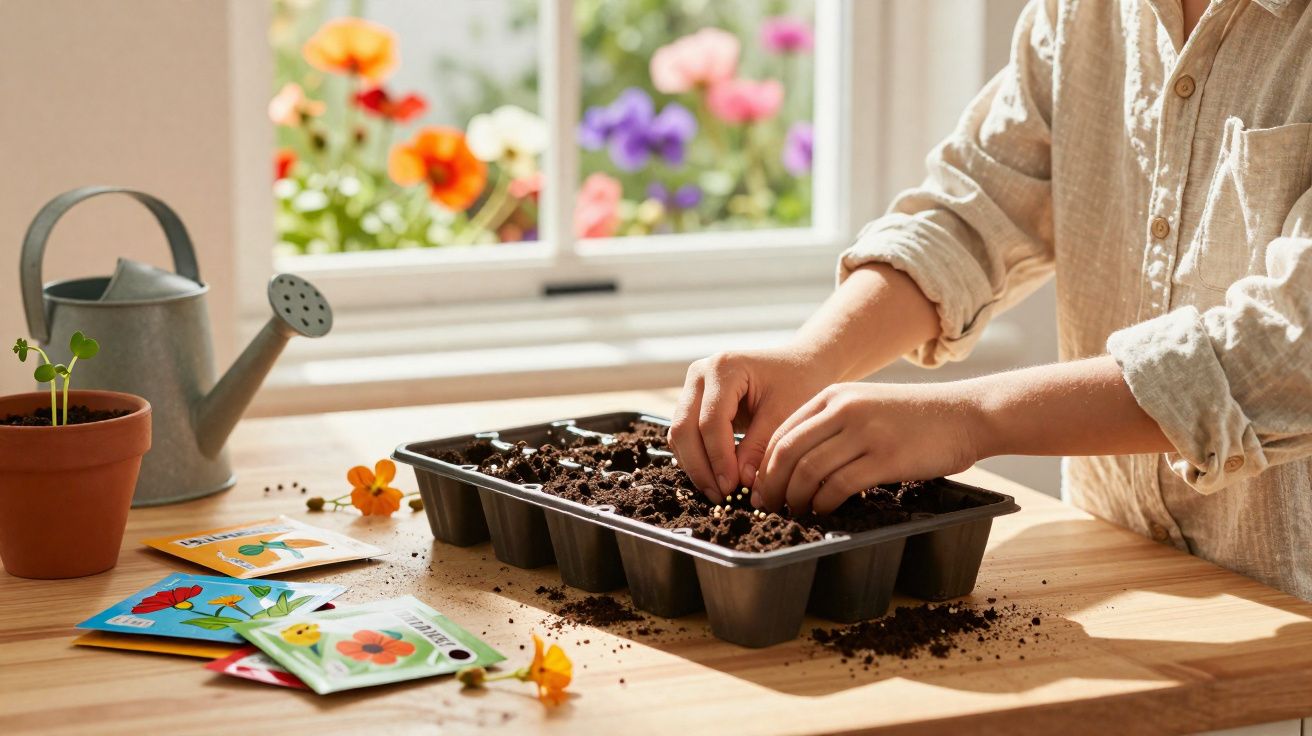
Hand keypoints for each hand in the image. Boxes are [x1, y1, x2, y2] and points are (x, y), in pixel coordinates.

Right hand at [670, 347, 836, 502]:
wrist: (799, 366)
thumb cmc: (798, 383)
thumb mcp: (785, 414)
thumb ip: (760, 447)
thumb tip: (741, 482)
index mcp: (724, 368)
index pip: (710, 421)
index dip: (718, 458)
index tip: (731, 487)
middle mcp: (700, 374)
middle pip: (684, 427)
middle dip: (700, 466)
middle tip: (720, 495)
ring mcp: (693, 388)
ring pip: (679, 434)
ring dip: (695, 466)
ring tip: (718, 492)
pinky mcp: (694, 404)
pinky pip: (685, 436)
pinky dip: (696, 458)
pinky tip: (715, 478)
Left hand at [753, 382, 983, 514]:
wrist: (964, 414)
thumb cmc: (914, 418)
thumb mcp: (866, 406)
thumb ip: (832, 426)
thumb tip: (795, 464)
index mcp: (834, 396)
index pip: (782, 433)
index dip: (765, 466)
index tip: (760, 490)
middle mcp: (844, 409)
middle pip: (788, 452)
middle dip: (772, 485)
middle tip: (768, 508)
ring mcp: (865, 432)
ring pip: (809, 470)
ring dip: (796, 498)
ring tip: (796, 513)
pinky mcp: (886, 457)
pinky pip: (839, 485)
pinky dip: (824, 503)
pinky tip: (824, 512)